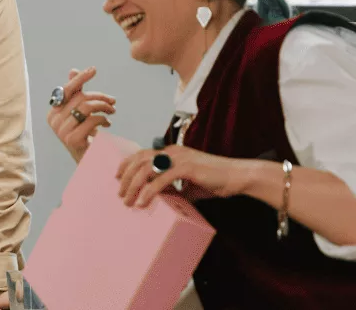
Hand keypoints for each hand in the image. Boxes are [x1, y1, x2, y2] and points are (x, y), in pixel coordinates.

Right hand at [46, 67, 115, 161]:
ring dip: (104, 107)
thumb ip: (76, 93)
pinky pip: (92, 120)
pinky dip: (104, 119)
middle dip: (100, 97)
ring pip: (87, 107)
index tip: (94, 69)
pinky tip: (108, 124)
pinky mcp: (72, 139)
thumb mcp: (80, 112)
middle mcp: (53, 120)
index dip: (80, 78)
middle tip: (113, 102)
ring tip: (112, 111)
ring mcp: (61, 131)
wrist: (88, 160)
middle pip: (80, 98)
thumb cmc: (84, 134)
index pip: (66, 89)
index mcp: (53, 112)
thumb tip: (73, 70)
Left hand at [116, 145, 250, 207]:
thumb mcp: (189, 185)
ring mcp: (179, 158)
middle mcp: (173, 152)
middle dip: (126, 176)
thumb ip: (174, 188)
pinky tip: (143, 202)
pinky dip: (149, 192)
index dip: (127, 164)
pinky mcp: (186, 168)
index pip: (143, 154)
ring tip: (127, 200)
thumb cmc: (216, 181)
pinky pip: (161, 179)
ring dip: (133, 185)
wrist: (237, 176)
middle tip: (120, 193)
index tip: (118, 176)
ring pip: (146, 169)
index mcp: (173, 153)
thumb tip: (160, 197)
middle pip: (139, 160)